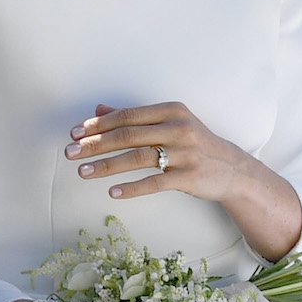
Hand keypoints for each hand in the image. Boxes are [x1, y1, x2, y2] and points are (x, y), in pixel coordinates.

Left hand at [67, 102, 301, 258]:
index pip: (127, 115)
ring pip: (137, 158)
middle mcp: (178, 128)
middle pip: (128, 135)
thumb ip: (134, 117)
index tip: (75, 132)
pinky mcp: (189, 177)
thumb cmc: (193, 143)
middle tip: (70, 152)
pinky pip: (154, 183)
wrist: (232, 169)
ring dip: (106, 166)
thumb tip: (98, 110)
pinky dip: (131, 188)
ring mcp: (185, 153)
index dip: (99, 124)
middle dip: (95, 144)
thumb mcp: (168, 124)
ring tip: (83, 172)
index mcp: (171, 110)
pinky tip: (111, 192)